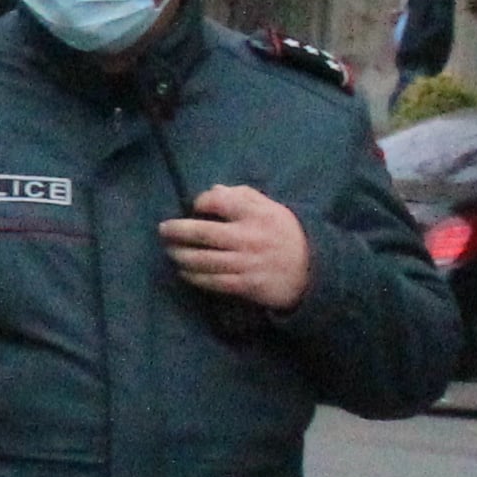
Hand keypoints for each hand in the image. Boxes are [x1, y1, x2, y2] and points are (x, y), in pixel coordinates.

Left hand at [160, 183, 312, 312]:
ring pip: (203, 260)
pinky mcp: (247, 285)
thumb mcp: (271, 208)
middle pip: (202, 233)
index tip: (195, 206)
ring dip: (180, 256)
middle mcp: (249, 237)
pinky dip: (194, 276)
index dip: (200, 202)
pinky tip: (184, 272)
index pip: (218, 202)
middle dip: (177, 231)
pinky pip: (213, 281)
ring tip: (170, 251)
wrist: (313, 270)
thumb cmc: (285, 234)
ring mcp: (247, 263)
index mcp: (256, 214)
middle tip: (163, 230)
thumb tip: (212, 190)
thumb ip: (242, 196)